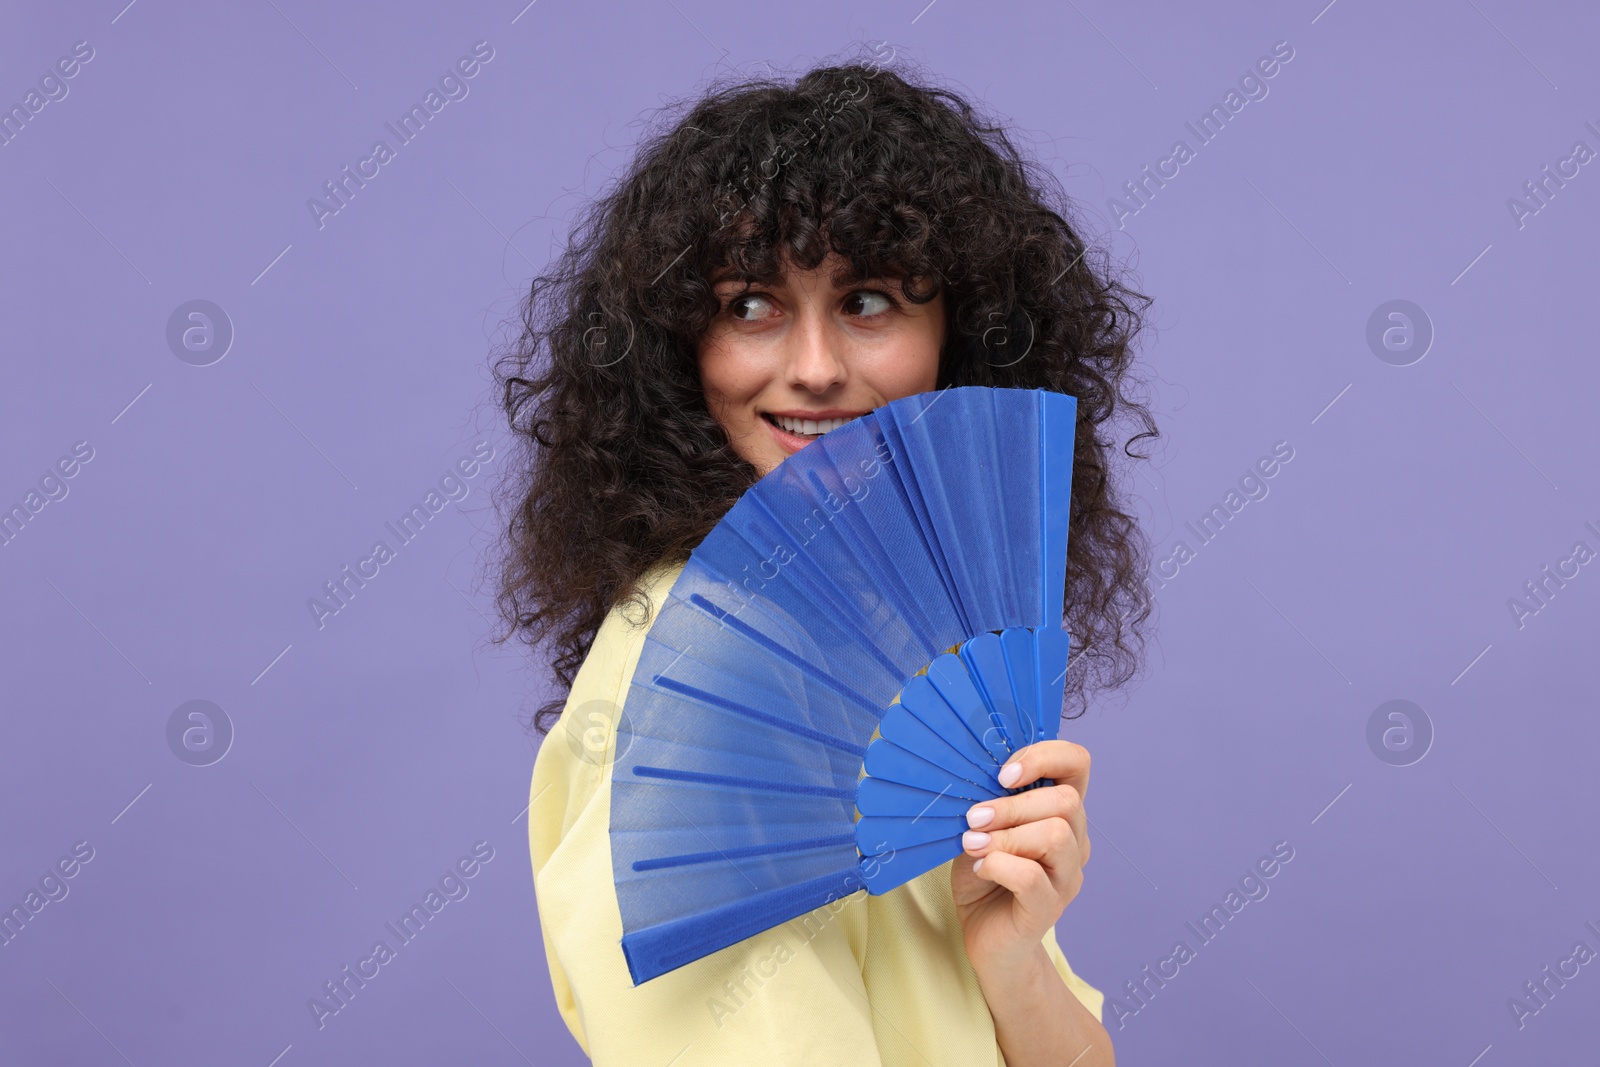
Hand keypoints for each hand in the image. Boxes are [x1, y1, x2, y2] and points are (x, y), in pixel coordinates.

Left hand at [950, 740, 1090, 975]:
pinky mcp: (1048, 908)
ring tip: (974, 844)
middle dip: (1013, 804)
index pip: (1077, 764)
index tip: (1004, 774)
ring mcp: (1066, 877)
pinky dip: (999, 865)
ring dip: (1006, 835)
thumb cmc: (984, 876)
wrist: (985, 937)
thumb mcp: (983, 828)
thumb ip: (989, 803)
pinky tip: (980, 869)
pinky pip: (1032, 877)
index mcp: (1061, 813)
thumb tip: (972, 776)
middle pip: (1066, 801)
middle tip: (974, 819)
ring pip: (1056, 835)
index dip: (1045, 756)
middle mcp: (1074, 842)